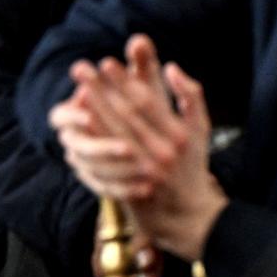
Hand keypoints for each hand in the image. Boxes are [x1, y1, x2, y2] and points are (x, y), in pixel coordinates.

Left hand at [47, 35, 225, 258]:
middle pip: (123, 117)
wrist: (188, 214)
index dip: (124, 82)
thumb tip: (170, 67)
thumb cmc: (192, 164)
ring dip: (90, 111)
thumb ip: (191, 96)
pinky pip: (104, 161)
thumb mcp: (201, 129)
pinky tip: (77, 125)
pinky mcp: (128, 188)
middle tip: (80, 68)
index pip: (146, 103)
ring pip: (110, 137)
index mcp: (179, 136)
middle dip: (100, 90)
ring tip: (75, 90)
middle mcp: (161, 154)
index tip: (106, 62)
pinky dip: (90, 142)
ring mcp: (143, 174)